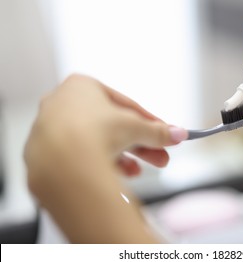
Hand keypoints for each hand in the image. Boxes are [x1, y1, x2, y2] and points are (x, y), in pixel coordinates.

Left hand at [24, 74, 187, 242]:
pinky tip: (118, 176)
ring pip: (96, 142)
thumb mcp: (135, 127)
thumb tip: (179, 134)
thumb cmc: (96, 131)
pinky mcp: (45, 154)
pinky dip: (101, 164)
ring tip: (139, 171)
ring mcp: (50, 129)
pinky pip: (81, 156)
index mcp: (82, 86)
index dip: (150, 121)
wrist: (63, 161)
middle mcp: (62, 103)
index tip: (165, 134)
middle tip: (161, 158)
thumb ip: (157, 131)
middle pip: (112, 126)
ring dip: (123, 157)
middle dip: (140, 144)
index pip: (124, 104)